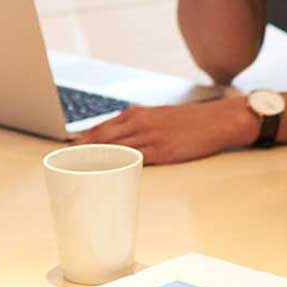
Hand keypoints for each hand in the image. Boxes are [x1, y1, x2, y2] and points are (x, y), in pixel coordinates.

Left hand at [74, 97, 257, 164]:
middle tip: (65, 163)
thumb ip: (140, 124)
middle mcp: (141, 123)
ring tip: (78, 170)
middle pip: (102, 139)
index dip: (83, 139)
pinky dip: (118, 166)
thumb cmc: (194, 120)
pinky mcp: (163, 152)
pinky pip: (134, 160)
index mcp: (139, 113)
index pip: (102, 127)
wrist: (220, 120)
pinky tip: (107, 173)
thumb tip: (120, 137)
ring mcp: (151, 138)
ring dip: (96, 160)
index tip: (68, 149)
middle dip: (82, 151)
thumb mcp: (162, 115)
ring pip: (115, 149)